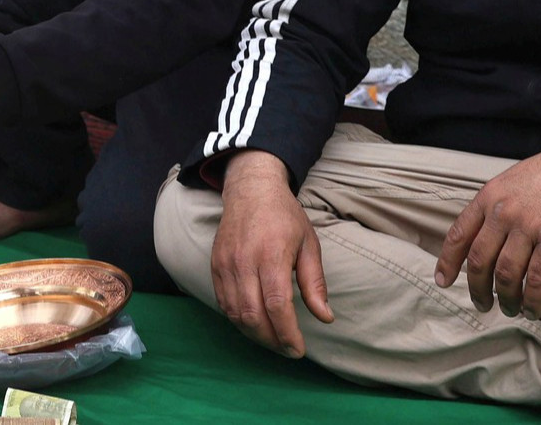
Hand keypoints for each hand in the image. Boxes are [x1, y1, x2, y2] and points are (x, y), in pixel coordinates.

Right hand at [211, 150, 332, 357]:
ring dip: (254, 334)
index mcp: (272, 255)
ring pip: (235, 314)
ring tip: (273, 340)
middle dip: (272, 340)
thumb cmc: (285, 217)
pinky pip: (223, 303)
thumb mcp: (309, 245)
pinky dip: (238, 320)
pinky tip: (254, 323)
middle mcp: (244, 262)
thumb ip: (315, 283)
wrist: (251, 191)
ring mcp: (226, 264)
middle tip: (288, 349)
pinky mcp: (215, 266)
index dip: (288, 334)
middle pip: (253, 315)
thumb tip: (326, 317)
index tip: (299, 349)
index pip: (277, 305)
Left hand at [435, 115, 540, 319]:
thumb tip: (491, 236)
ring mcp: (528, 226)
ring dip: (506, 298)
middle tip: (481, 305)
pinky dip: (533, 300)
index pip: (458, 234)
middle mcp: (503, 212)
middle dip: (477, 289)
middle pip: (479, 260)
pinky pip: (538, 279)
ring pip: (507, 274)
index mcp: (489, 197)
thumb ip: (500, 207)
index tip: (442, 281)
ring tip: (510, 310)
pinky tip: (532, 309)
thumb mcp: (515, 181)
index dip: (447, 262)